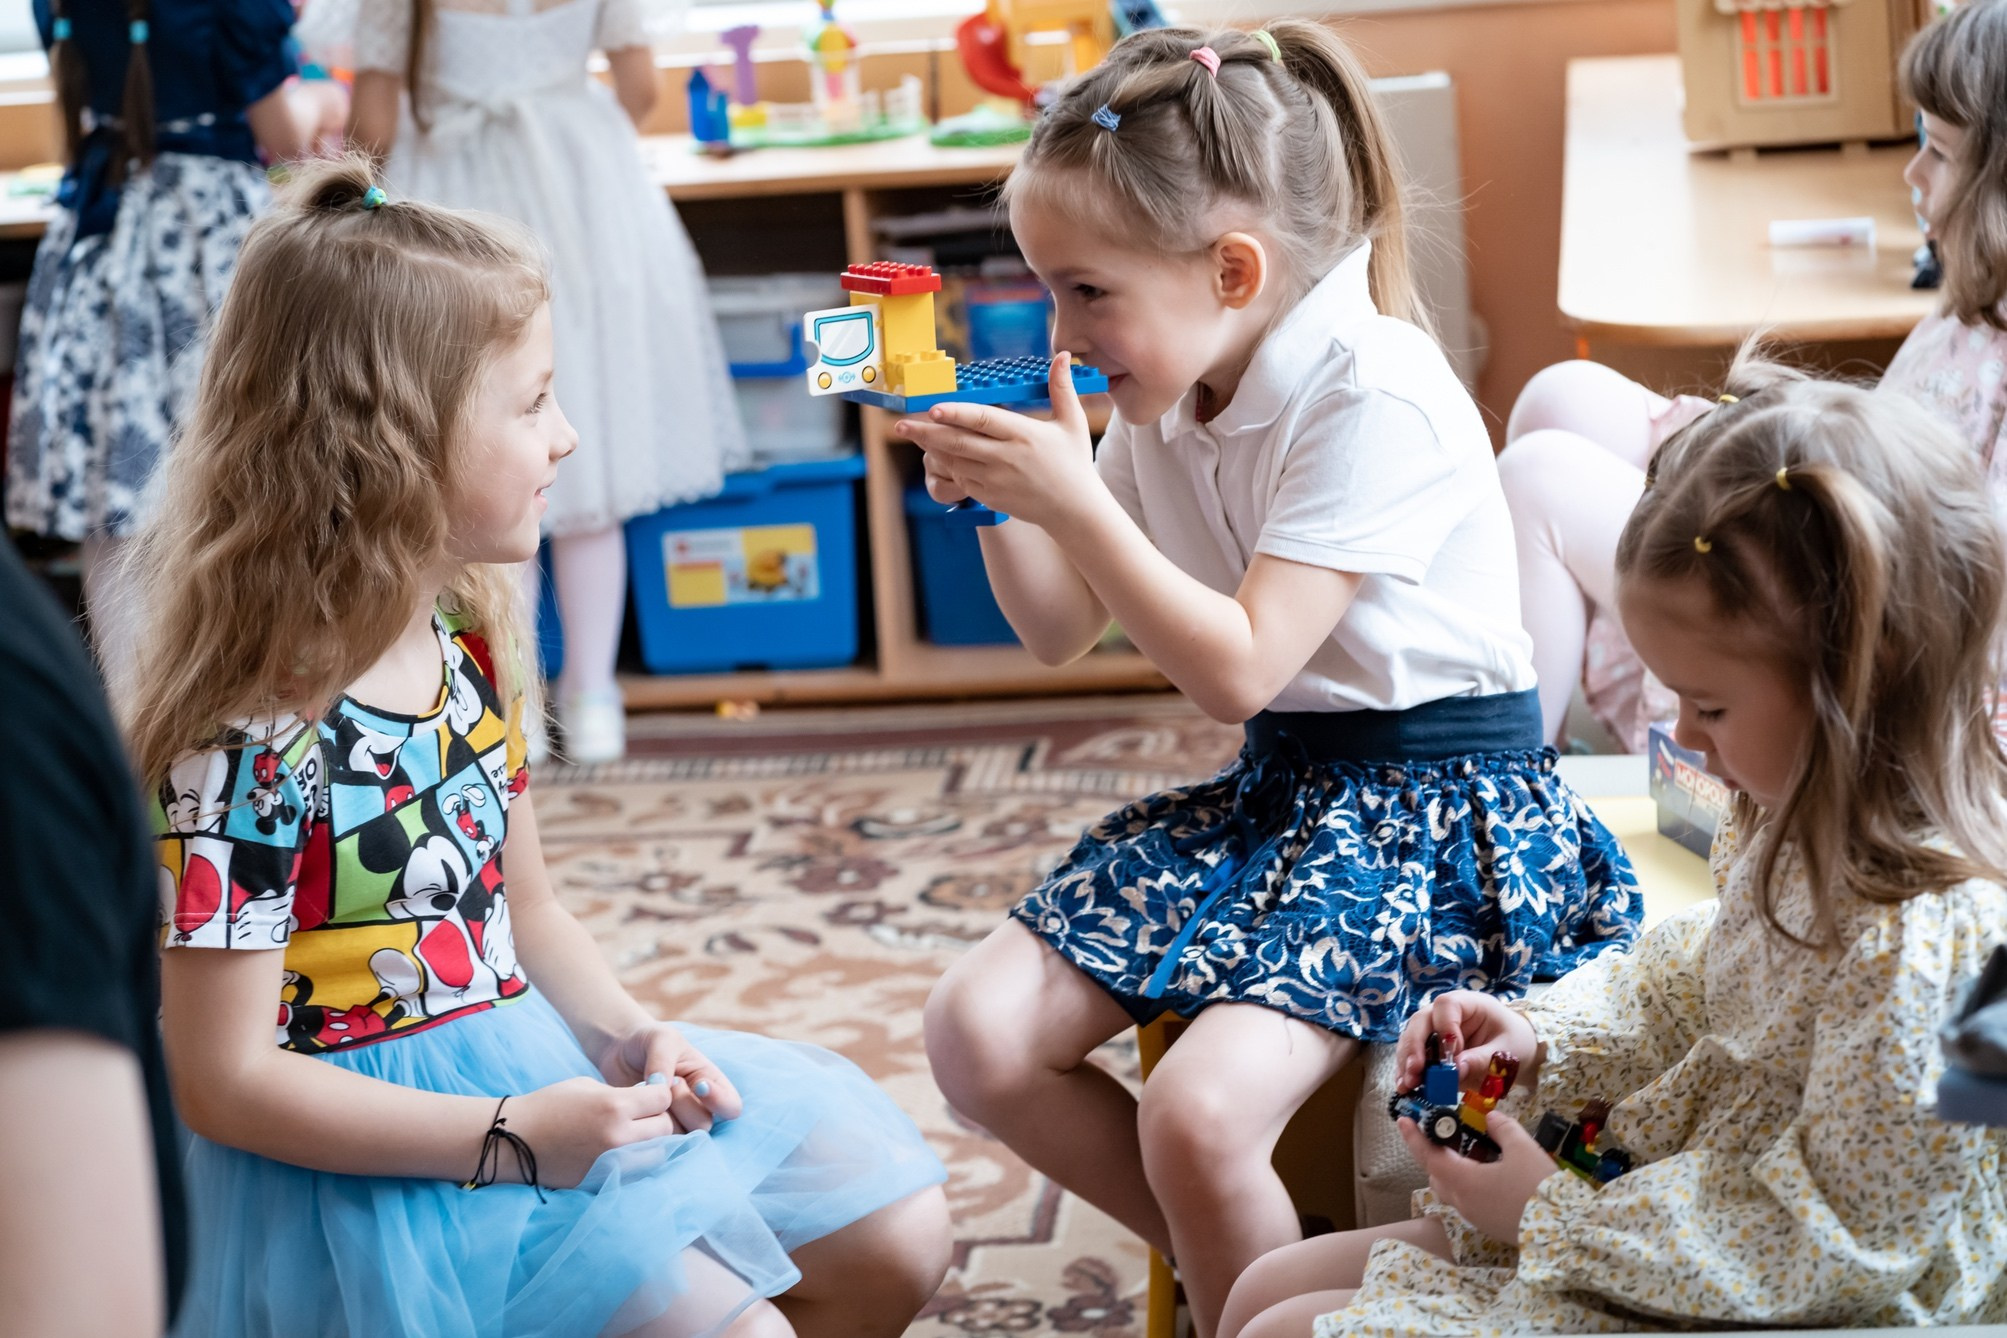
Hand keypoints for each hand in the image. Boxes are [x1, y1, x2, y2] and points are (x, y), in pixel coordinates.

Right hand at [501, 1077, 677, 1188]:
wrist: (512, 1140)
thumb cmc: (549, 1105)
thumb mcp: (589, 1086)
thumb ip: (623, 1094)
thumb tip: (648, 1102)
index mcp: (616, 1106)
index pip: (663, 1097)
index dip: (660, 1092)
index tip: (651, 1093)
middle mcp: (619, 1136)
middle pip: (667, 1127)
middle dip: (660, 1118)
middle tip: (647, 1115)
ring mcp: (612, 1163)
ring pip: (659, 1155)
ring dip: (655, 1143)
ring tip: (640, 1135)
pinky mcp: (603, 1181)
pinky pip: (638, 1172)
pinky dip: (639, 1162)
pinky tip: (628, 1152)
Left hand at [599, 1021, 741, 1132]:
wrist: (618, 1051)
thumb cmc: (648, 1041)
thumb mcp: (661, 1039)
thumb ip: (663, 1061)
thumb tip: (661, 1090)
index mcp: (710, 1083)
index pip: (731, 1106)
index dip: (719, 1101)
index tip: (700, 1086)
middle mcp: (697, 1107)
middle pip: (703, 1124)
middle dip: (683, 1103)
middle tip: (668, 1082)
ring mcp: (675, 1122)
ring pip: (680, 1136)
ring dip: (664, 1115)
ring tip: (649, 1092)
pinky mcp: (653, 1132)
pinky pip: (656, 1141)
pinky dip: (647, 1126)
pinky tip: (638, 1106)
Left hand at [893, 352, 1099, 529]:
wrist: (1073, 510)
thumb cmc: (1073, 463)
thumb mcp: (1072, 423)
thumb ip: (1061, 388)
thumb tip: (1062, 355)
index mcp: (1023, 435)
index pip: (982, 421)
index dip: (955, 414)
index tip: (932, 408)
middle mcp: (1005, 458)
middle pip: (958, 442)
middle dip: (926, 433)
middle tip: (900, 424)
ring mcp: (995, 480)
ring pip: (954, 461)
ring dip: (932, 448)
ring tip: (912, 433)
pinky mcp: (988, 496)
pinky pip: (960, 479)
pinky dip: (947, 465)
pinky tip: (937, 453)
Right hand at [1395, 990, 1539, 1092]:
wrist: (1518, 1051)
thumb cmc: (1516, 1042)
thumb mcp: (1506, 1052)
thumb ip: (1482, 1059)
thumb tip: (1456, 1070)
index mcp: (1469, 1004)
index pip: (1446, 1005)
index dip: (1443, 1027)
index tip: (1449, 1055)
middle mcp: (1446, 1013)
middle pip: (1421, 1021)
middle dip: (1414, 1047)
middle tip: (1414, 1072)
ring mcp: (1436, 1030)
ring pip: (1412, 1039)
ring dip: (1406, 1062)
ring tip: (1406, 1084)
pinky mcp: (1432, 1049)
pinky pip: (1415, 1056)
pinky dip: (1409, 1071)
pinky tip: (1406, 1087)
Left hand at [1398, 1111, 1556, 1245]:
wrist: (1565, 1232)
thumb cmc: (1539, 1187)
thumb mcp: (1523, 1148)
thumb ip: (1502, 1128)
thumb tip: (1490, 1118)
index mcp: (1463, 1182)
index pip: (1429, 1156)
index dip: (1414, 1137)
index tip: (1403, 1120)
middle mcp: (1463, 1202)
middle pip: (1437, 1175)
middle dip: (1435, 1153)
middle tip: (1444, 1132)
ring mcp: (1475, 1217)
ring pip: (1452, 1189)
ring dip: (1453, 1169)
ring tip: (1470, 1149)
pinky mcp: (1489, 1225)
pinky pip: (1468, 1200)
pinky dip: (1468, 1182)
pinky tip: (1488, 1170)